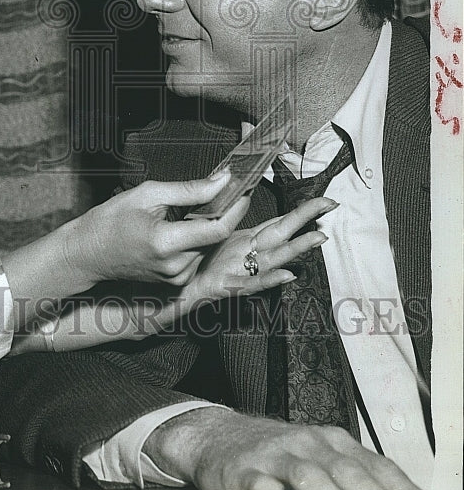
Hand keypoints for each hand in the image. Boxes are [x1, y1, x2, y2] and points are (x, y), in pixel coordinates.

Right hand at [67, 169, 249, 285]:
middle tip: (220, 189)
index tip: (244, 189)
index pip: (217, 228)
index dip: (236, 208)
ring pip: (207, 246)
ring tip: (191, 208)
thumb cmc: (111, 220)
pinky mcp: (176, 282)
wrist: (88, 253)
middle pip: (214, 236)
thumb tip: (222, 181)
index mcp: (166, 242)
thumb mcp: (148, 193)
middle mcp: (175, 266)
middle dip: (221, 212)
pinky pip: (197, 256)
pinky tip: (181, 226)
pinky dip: (196, 239)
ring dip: (207, 226)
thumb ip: (190, 189)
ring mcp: (176, 278)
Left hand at [132, 195, 336, 332]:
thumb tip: (235, 194)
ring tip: (319, 238)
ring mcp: (236, 274)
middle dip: (306, 222)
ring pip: (271, 261)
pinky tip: (286, 274)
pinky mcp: (222, 289)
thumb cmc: (180, 266)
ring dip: (296, 250)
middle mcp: (244, 257)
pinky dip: (267, 279)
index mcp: (240, 241)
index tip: (323, 199)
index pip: (276, 223)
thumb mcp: (201, 235)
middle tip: (331, 206)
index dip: (300, 211)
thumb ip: (221, 217)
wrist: (157, 296)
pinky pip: (248, 284)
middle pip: (280, 236)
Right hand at [144, 408, 422, 489]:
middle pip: (346, 471)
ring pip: (308, 475)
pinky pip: (260, 485)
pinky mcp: (244, 471)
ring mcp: (276, 455)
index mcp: (333, 441)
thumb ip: (356, 473)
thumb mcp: (321, 454)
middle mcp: (308, 444)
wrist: (218, 435)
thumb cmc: (281, 453)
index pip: (376, 467)